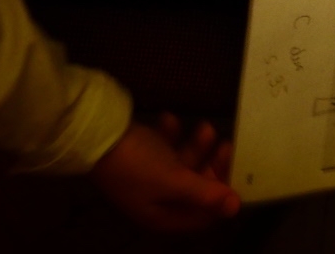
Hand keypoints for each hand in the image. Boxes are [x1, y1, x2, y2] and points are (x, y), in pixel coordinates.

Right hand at [90, 114, 239, 232]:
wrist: (95, 136)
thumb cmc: (137, 164)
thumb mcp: (173, 180)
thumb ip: (205, 193)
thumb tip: (235, 207)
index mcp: (163, 216)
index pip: (201, 215)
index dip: (221, 196)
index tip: (239, 173)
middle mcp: (157, 200)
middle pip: (194, 187)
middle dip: (211, 165)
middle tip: (227, 142)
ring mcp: (148, 176)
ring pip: (182, 163)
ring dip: (195, 144)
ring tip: (204, 124)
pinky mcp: (142, 153)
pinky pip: (164, 146)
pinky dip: (171, 133)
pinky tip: (169, 118)